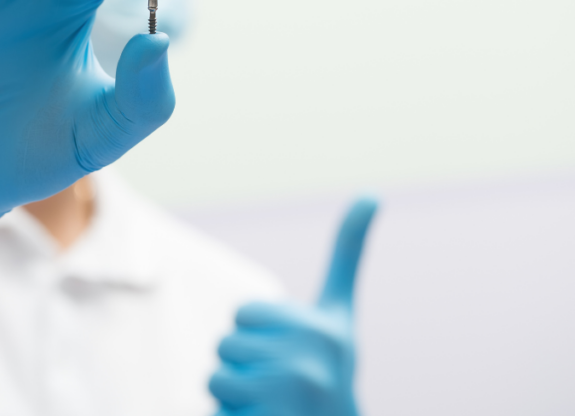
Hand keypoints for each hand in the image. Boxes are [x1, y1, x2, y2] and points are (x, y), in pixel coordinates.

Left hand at [208, 198, 378, 415]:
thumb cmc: (330, 372)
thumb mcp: (339, 315)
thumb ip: (348, 252)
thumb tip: (371, 192)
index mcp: (324, 331)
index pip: (244, 313)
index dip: (256, 333)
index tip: (290, 351)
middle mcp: (311, 364)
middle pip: (225, 345)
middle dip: (242, 365)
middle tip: (279, 384)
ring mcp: (290, 399)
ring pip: (215, 379)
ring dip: (233, 396)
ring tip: (270, 406)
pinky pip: (215, 413)